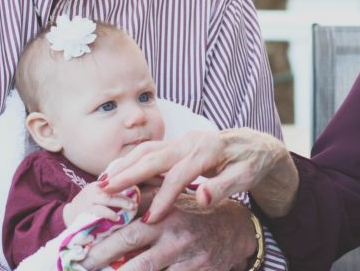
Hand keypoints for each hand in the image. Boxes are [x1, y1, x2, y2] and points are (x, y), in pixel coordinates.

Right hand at [63, 181, 139, 225]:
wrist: (67, 215)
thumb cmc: (86, 206)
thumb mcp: (97, 195)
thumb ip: (110, 194)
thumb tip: (131, 196)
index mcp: (98, 184)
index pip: (115, 182)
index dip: (127, 186)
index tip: (137, 193)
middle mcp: (94, 189)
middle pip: (113, 189)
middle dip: (126, 196)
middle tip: (135, 203)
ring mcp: (89, 199)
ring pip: (108, 198)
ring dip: (121, 203)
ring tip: (131, 208)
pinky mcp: (86, 210)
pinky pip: (100, 211)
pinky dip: (110, 214)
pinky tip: (117, 218)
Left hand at [81, 194, 255, 270]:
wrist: (236, 230)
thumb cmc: (196, 215)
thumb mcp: (174, 200)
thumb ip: (145, 196)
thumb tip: (108, 191)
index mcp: (164, 209)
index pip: (125, 219)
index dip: (100, 230)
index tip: (77, 240)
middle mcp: (172, 230)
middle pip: (128, 243)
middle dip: (99, 255)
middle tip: (79, 264)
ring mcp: (184, 255)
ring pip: (143, 268)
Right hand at [102, 128, 298, 221]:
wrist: (256, 145)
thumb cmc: (252, 163)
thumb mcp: (246, 177)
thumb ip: (224, 187)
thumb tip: (203, 199)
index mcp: (208, 149)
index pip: (180, 175)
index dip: (164, 198)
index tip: (149, 219)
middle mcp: (191, 141)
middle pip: (154, 157)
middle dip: (128, 174)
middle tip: (104, 190)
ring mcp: (182, 140)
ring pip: (147, 150)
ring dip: (124, 165)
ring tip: (103, 182)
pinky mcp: (177, 144)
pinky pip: (150, 151)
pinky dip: (131, 161)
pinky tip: (117, 174)